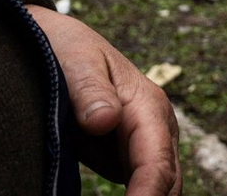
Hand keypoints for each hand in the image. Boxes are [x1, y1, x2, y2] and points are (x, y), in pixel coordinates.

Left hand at [27, 5, 181, 195]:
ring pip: (157, 188)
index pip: (156, 162)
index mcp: (147, 106)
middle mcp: (154, 128)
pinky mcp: (125, 158)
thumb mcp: (77, 60)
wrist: (60, 45)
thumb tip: (105, 120)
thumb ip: (90, 89)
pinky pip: (138, 188)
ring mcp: (142, 145)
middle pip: (166, 183)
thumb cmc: (70, 49)